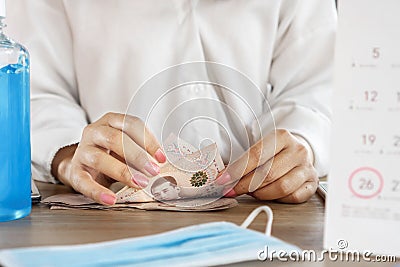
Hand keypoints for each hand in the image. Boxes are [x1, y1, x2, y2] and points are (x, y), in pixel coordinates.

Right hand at [51, 112, 165, 204]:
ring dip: (122, 171)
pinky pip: (84, 181)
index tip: (161, 158)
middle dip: (137, 156)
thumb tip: (161, 164)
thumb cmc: (111, 152)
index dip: (148, 140)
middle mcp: (94, 131)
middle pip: (115, 139)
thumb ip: (142, 151)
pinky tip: (111, 199)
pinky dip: (98, 191)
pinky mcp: (74, 171)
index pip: (131, 124)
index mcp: (110, 121)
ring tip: (140, 183)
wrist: (81, 163)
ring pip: (99, 158)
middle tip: (153, 171)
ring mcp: (82, 151)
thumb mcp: (126, 146)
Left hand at [219, 129, 317, 202]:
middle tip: (233, 190)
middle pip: (268, 173)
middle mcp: (297, 150)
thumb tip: (222, 177)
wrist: (297, 152)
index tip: (223, 180)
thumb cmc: (274, 153)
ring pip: (281, 187)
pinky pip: (293, 197)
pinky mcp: (313, 183)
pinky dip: (277, 199)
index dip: (237, 171)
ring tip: (251, 191)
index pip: (256, 155)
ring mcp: (307, 167)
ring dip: (261, 193)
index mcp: (282, 137)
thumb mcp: (259, 149)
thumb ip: (243, 162)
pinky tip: (268, 195)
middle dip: (245, 185)